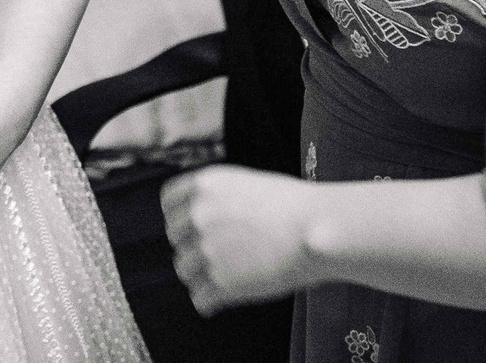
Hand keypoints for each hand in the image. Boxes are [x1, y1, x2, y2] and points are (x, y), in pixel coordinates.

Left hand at [161, 164, 334, 315]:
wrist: (316, 229)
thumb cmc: (294, 206)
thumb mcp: (247, 184)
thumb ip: (218, 199)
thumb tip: (203, 217)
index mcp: (204, 185)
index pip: (168, 202)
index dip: (179, 216)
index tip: (189, 228)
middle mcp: (198, 215)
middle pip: (176, 239)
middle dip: (192, 247)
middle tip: (215, 255)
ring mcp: (207, 249)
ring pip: (184, 270)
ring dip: (200, 275)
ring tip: (222, 277)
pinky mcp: (220, 281)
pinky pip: (200, 298)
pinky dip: (209, 302)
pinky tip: (220, 299)